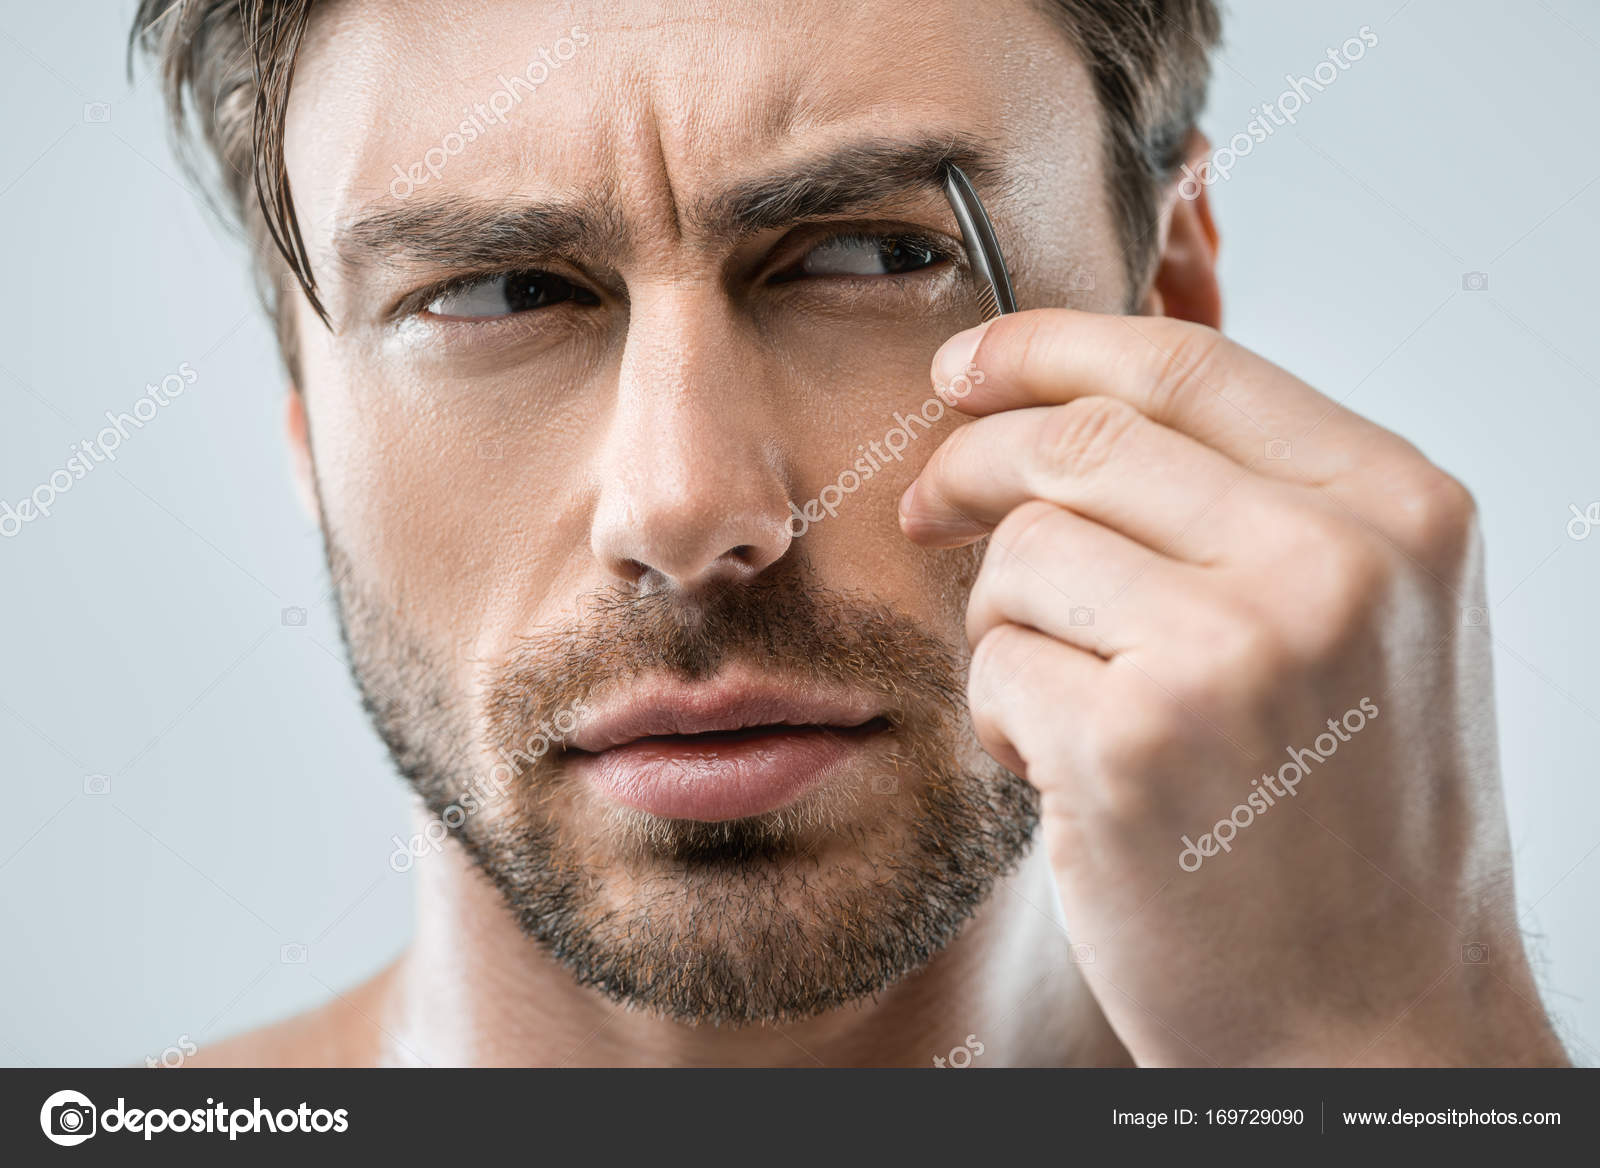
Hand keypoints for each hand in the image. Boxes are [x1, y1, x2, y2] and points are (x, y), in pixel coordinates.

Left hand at [900, 309, 1566, 1065]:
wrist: (1377, 1024)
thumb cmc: (1353, 822)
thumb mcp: (1368, 626)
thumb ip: (1253, 506)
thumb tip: (1066, 410)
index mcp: (1399, 509)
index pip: (1187, 363)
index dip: (1049, 348)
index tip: (966, 367)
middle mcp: (1331, 562)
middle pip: (1080, 441)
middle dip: (972, 464)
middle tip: (927, 508)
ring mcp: (1233, 650)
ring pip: (1023, 552)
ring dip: (1004, 622)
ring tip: (1058, 701)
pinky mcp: (1132, 743)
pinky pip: (995, 661)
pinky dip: (1000, 713)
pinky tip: (1058, 771)